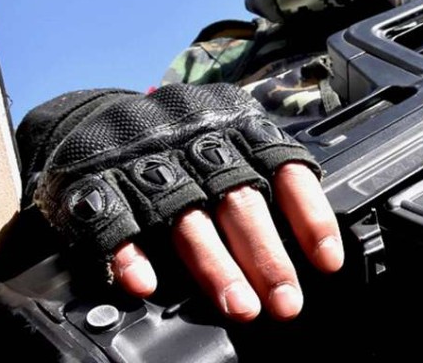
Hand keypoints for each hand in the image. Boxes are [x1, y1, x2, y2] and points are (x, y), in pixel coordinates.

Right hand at [32, 83, 343, 322]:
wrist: (93, 115)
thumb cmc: (182, 140)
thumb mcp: (231, 139)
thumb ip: (266, 179)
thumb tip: (314, 246)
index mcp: (237, 128)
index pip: (284, 168)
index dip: (309, 215)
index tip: (328, 261)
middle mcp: (196, 141)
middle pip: (237, 201)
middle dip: (266, 255)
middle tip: (286, 302)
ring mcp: (146, 161)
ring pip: (186, 218)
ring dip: (214, 267)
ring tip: (239, 307)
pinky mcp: (95, 181)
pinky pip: (112, 220)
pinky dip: (131, 254)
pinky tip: (147, 284)